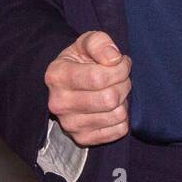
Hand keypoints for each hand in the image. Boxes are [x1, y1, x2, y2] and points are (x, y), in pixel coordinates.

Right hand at [44, 30, 131, 146]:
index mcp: (57, 76)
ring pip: (117, 115)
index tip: (121, 62)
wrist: (69, 84)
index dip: (119, 69)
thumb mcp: (86, 42)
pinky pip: (119, 130)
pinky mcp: (82, 139)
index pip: (98, 78)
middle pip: (109, 98)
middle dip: (124, 83)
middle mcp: (59, 103)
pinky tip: (112, 107)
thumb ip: (99, 42)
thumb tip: (114, 58)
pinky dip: (122, 118)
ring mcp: (69, 124)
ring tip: (115, 91)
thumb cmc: (81, 60)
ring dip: (124, 100)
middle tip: (121, 77)